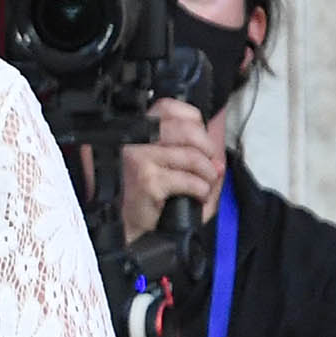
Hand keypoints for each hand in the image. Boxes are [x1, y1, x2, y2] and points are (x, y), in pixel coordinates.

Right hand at [118, 99, 224, 244]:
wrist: (118, 228)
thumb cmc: (137, 200)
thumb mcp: (161, 170)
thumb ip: (188, 157)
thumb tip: (217, 160)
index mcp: (131, 132)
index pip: (168, 108)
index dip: (193, 121)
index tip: (199, 141)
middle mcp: (131, 140)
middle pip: (186, 129)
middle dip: (207, 149)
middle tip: (207, 166)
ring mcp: (137, 158)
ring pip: (192, 156)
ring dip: (207, 173)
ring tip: (203, 185)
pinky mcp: (148, 180)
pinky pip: (190, 180)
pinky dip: (201, 191)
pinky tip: (195, 198)